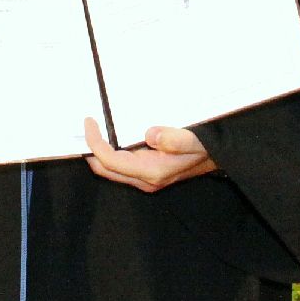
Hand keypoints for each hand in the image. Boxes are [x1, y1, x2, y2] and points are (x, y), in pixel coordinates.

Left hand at [83, 118, 215, 191]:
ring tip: (91, 129)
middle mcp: (144, 179)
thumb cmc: (204, 148)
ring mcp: (144, 178)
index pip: (111, 161)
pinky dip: (108, 152)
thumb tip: (151, 135)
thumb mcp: (194, 140)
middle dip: (90, 150)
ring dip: (97, 152)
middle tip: (85, 126)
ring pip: (110, 169)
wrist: (214, 157)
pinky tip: (107, 137)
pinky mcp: (145, 173)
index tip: (89, 122)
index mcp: (151, 171)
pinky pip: (119, 166)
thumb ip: (175, 139)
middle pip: (105, 169)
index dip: (95, 143)